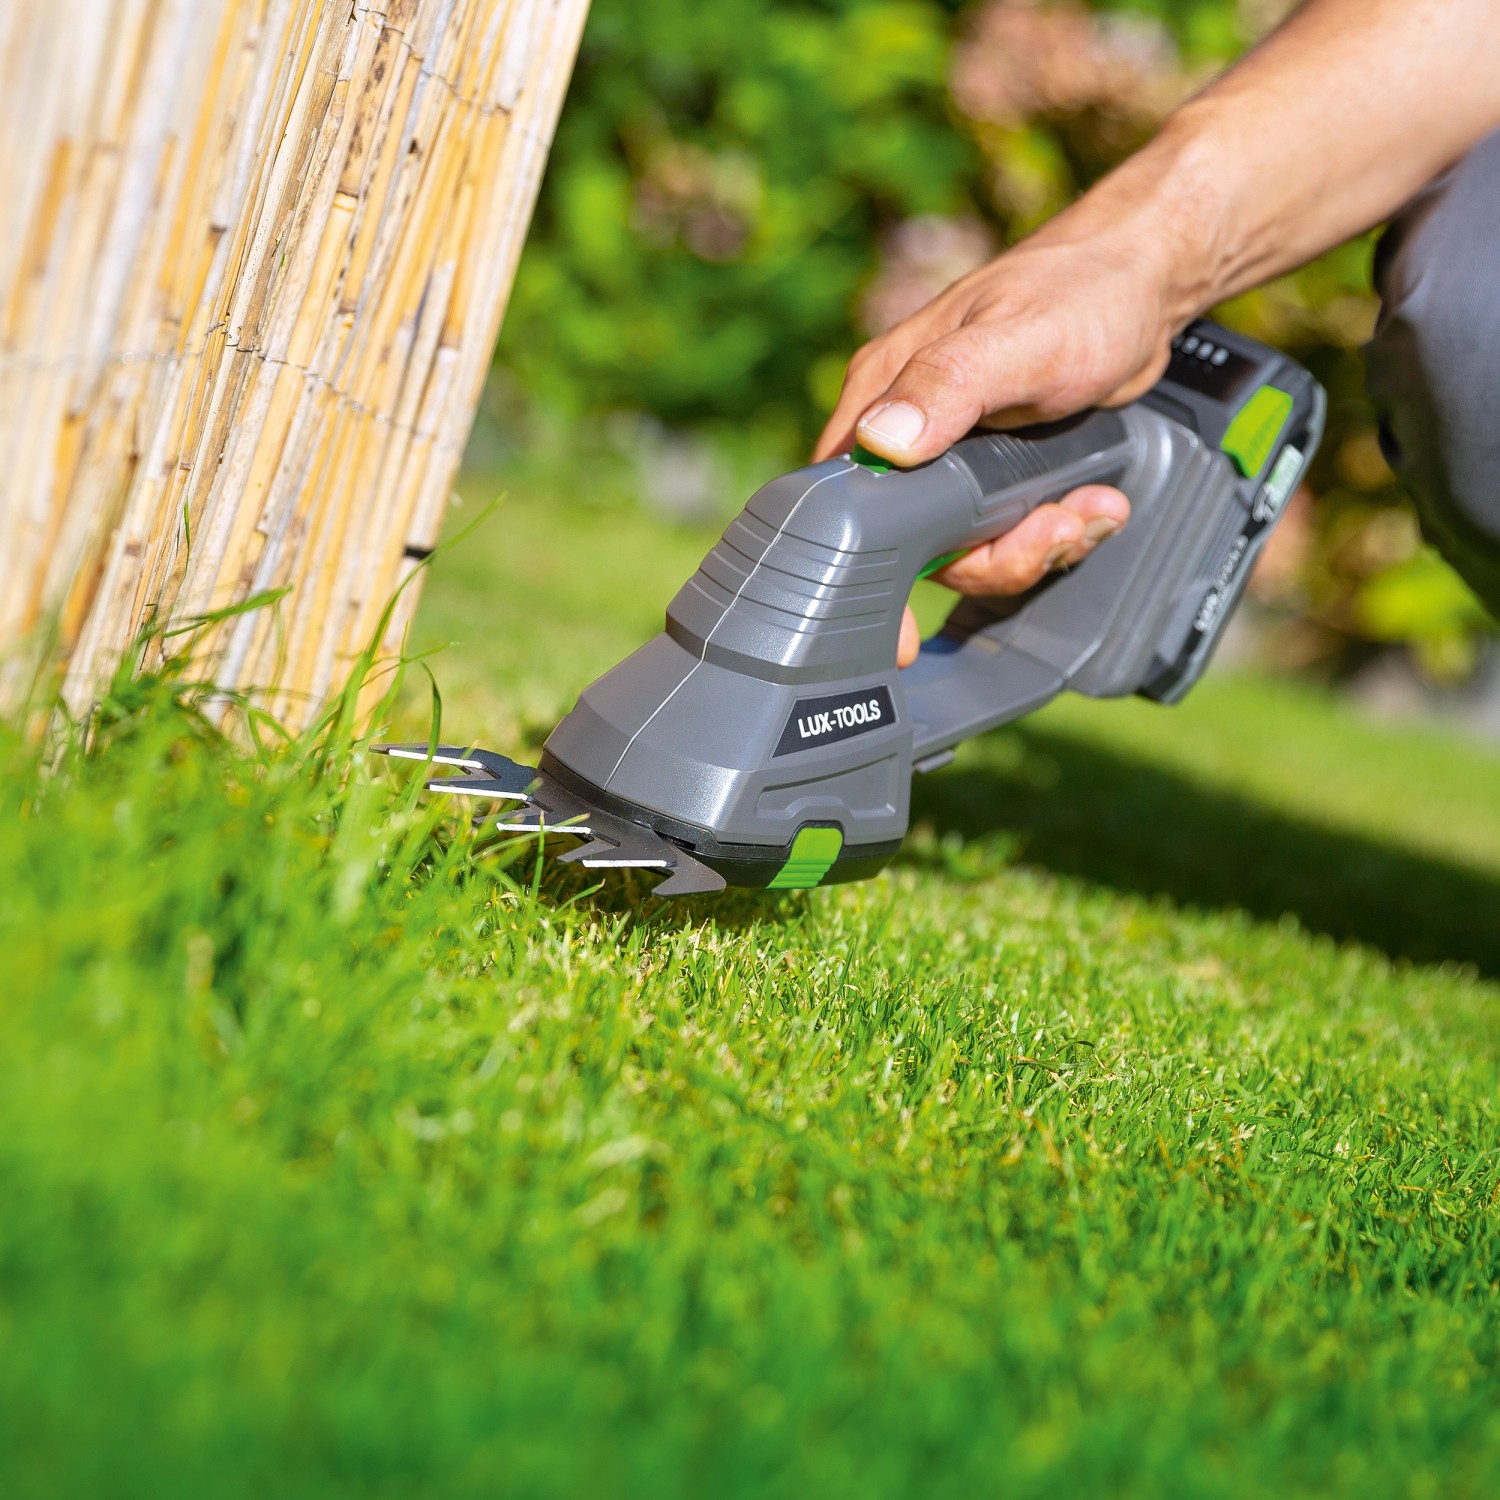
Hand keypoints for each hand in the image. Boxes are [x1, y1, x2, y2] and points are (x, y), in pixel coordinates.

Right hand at [814, 224, 1185, 665]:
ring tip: (1088, 511)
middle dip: (992, 557)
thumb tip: (881, 443)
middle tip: (1051, 531)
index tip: (899, 632)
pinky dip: (1055, 534)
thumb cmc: (1081, 293)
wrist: (1146, 285)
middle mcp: (904, 433)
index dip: (867, 575)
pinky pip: (1007, 537)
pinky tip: (1093, 505)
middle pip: (914, 545)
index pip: (842, 505)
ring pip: (967, 551)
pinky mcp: (996, 477)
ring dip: (1036, 547)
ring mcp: (950, 460)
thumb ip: (949, 385)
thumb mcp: (1018, 338)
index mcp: (882, 393)